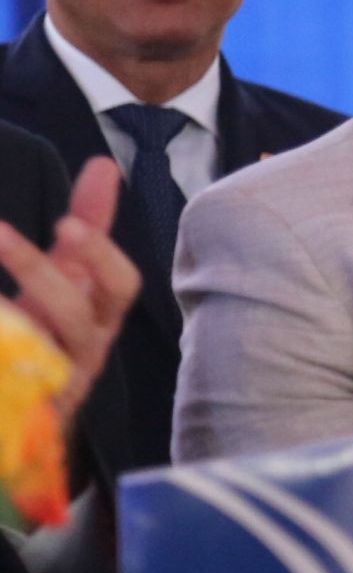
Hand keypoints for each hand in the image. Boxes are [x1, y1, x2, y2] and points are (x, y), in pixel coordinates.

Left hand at [0, 157, 140, 419]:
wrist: (28, 405)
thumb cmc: (52, 329)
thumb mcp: (68, 276)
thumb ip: (89, 224)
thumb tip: (103, 165)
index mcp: (101, 315)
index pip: (120, 285)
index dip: (99, 256)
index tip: (66, 223)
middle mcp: (84, 349)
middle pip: (75, 315)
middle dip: (37, 272)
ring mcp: (54, 383)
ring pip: (37, 351)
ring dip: (6, 314)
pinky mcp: (30, 407)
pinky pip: (11, 379)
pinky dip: (0, 346)